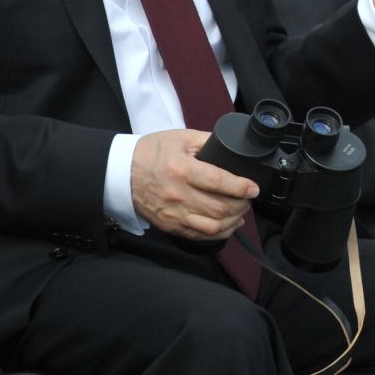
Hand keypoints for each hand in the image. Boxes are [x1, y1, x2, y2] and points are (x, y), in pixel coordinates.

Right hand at [131, 128, 257, 239]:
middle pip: (219, 208)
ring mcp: (173, 214)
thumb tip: (232, 147)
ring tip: (241, 211)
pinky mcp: (170, 226)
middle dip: (241, 205)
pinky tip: (228, 225)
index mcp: (181, 169)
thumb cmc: (151, 153)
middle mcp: (178, 194)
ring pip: (213, 226)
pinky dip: (219, 233)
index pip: (218, 182)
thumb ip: (207, 141)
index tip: (253, 187)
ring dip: (233, 221)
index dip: (241, 187)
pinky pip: (200, 236)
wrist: (122, 172)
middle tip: (248, 198)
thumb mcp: (180, 138)